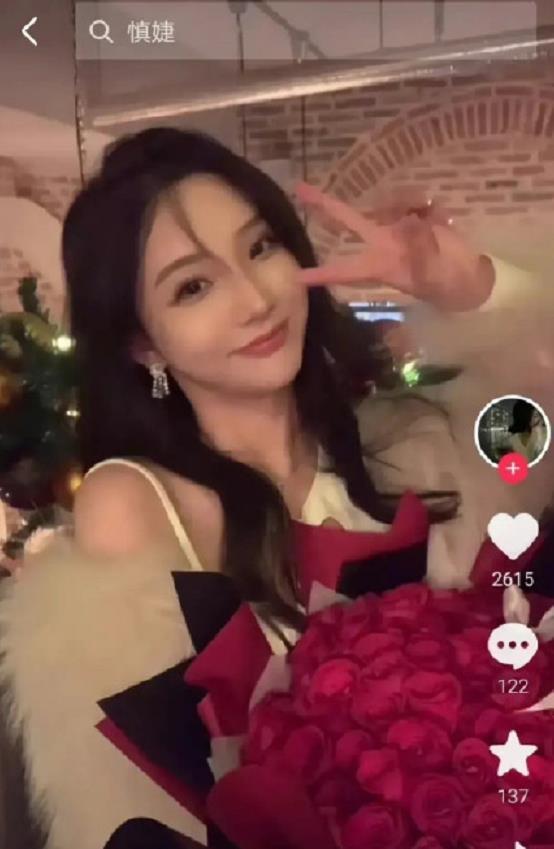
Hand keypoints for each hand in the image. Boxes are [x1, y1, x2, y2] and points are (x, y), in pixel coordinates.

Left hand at [294, 181, 495, 311]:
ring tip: (428, 209)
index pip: (345, 270)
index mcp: (381, 265)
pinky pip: (414, 202)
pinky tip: (440, 214)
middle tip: (299, 189)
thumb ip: (420, 248)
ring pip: (389, 204)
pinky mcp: (416, 219)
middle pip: (349, 222)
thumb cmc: (448, 284)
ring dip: (406, 201)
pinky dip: (427, 205)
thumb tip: (407, 222)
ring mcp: (398, 231)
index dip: (322, 274)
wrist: (470, 278)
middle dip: (326, 206)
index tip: (298, 276)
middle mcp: (383, 245)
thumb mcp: (434, 273)